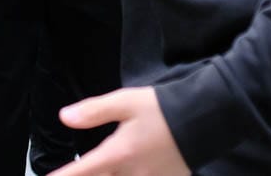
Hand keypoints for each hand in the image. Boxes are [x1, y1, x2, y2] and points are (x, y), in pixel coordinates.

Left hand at [53, 87, 188, 175]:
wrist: (206, 118)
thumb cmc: (163, 108)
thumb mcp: (126, 102)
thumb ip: (94, 111)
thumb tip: (64, 117)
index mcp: (118, 153)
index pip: (82, 171)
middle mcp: (132, 174)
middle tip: (78, 172)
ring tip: (99, 170)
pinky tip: (125, 171)